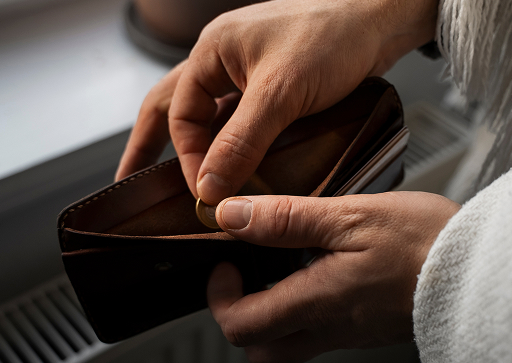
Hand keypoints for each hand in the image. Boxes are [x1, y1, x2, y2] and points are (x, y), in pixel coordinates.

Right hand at [116, 0, 437, 203]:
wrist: (379, 21)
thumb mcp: (281, 94)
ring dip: (194, 145)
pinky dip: (230, 142)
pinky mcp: (274, 83)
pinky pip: (239, 117)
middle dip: (150, 144)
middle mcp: (223, 58)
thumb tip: (210, 185)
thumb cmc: (332, 37)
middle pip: (173, 107)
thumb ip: (242, 141)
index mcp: (212, 51)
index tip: (205, 193)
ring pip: (208, 114)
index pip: (180, 115)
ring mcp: (248, 70)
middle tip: (131, 180)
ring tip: (181, 178)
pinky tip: (234, 163)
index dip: (188, 159)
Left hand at [206, 192, 459, 362]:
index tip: (225, 261)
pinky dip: (307, 306)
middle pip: (261, 350)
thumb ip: (287, 218)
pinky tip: (323, 265)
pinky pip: (324, 331)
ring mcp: (353, 333)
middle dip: (240, 313)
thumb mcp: (352, 215)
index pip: (242, 326)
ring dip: (273, 311)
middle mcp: (332, 329)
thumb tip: (231, 216)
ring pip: (291, 344)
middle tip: (246, 270)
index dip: (219, 297)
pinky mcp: (372, 328)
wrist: (488, 268)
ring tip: (284, 262)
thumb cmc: (427, 240)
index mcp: (320, 302)